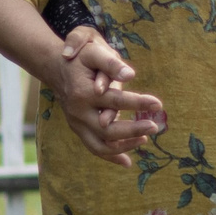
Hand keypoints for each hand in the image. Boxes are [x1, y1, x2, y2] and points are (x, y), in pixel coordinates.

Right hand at [51, 27, 165, 167]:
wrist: (56, 67)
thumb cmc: (80, 57)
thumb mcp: (94, 52)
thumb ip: (111, 63)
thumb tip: (130, 74)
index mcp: (83, 93)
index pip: (115, 101)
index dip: (138, 103)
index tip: (158, 104)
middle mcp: (78, 112)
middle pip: (107, 129)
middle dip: (133, 130)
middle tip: (155, 126)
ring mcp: (76, 123)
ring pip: (99, 144)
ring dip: (124, 146)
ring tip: (145, 139)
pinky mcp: (78, 129)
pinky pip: (94, 147)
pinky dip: (110, 156)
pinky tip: (128, 162)